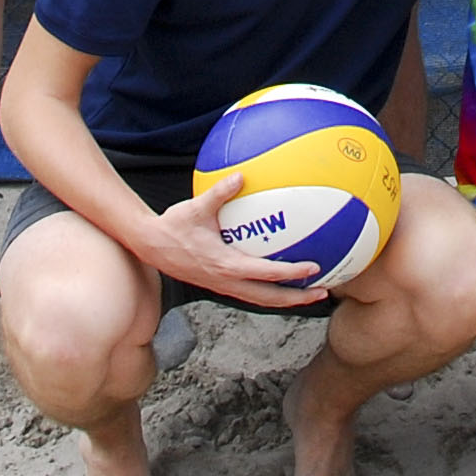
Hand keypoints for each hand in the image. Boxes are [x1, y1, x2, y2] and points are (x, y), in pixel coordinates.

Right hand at [150, 172, 326, 308]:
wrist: (150, 246)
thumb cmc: (173, 226)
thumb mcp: (195, 208)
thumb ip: (220, 193)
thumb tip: (240, 175)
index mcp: (226, 265)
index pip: (266, 274)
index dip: (291, 273)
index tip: (314, 268)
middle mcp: (228, 281)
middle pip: (270, 298)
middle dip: (298, 298)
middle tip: (324, 291)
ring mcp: (224, 286)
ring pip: (262, 300)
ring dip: (286, 299)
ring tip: (311, 292)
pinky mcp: (220, 284)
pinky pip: (251, 292)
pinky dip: (270, 290)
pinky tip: (281, 279)